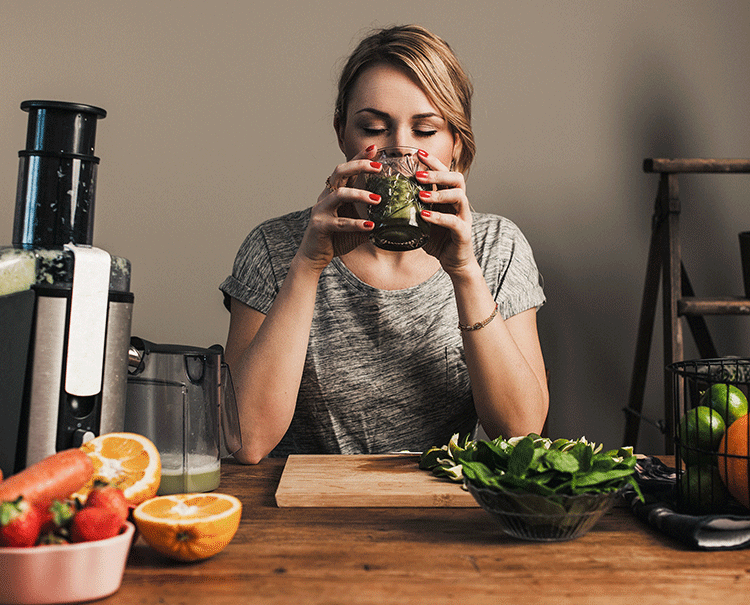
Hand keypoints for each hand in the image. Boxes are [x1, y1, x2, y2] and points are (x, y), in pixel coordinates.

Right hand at [298, 146, 381, 270]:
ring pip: (339, 194)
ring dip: (360, 194)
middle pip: (340, 172)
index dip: (359, 158)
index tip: (374, 148)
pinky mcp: (320, 226)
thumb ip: (369, 215)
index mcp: (334, 192)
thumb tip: (395, 216)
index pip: (347, 170)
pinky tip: (370, 226)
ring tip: (378, 199)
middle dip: (359, 166)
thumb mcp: (355, 222)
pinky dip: (356, 224)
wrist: (314, 256)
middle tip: (378, 167)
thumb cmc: (336, 238)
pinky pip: (340, 223)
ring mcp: (321, 210)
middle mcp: (326, 197)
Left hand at [416, 150, 475, 275]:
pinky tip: (425, 216)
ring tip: (420, 195)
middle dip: (437, 173)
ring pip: (458, 196)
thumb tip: (384, 197)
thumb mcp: (422, 219)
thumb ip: (410, 207)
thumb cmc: (438, 238)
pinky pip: (454, 222)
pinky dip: (439, 217)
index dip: (432, 161)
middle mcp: (459, 203)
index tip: (417, 152)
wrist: (454, 261)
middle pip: (456, 178)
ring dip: (438, 193)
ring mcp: (463, 217)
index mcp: (448, 197)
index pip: (444, 172)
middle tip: (417, 175)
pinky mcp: (463, 233)